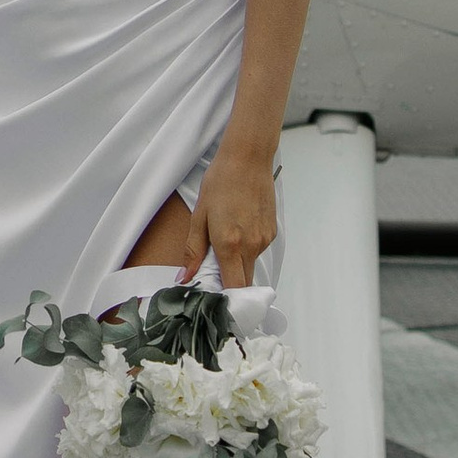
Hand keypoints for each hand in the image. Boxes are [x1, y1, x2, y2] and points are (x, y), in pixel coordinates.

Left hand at [187, 139, 276, 290]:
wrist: (248, 159)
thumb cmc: (221, 182)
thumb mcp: (199, 216)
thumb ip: (193, 251)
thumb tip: (185, 278)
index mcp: (230, 244)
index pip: (234, 288)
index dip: (225, 298)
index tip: (213, 297)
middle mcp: (251, 246)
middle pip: (244, 281)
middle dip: (230, 283)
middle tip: (213, 272)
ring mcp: (264, 239)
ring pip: (250, 265)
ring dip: (238, 263)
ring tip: (226, 238)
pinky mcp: (272, 232)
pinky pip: (258, 250)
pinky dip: (247, 248)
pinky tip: (239, 228)